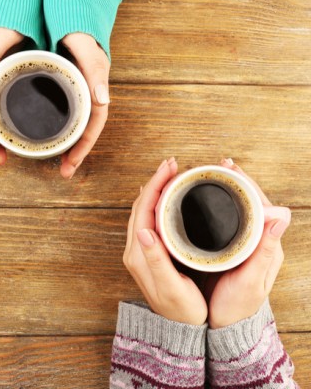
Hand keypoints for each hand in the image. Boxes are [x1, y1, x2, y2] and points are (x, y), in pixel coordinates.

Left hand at [59, 33, 110, 178]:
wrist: (72, 18)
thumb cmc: (81, 34)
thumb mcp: (88, 49)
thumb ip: (95, 69)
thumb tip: (103, 99)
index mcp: (95, 91)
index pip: (93, 125)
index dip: (84, 147)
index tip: (72, 164)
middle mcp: (87, 97)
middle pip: (84, 131)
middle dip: (76, 154)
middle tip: (65, 172)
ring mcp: (76, 96)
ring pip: (75, 126)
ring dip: (68, 146)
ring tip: (59, 163)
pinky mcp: (64, 92)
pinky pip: (64, 116)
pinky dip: (58, 130)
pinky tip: (49, 137)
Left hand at [123, 158, 207, 324]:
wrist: (178, 326)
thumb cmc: (181, 309)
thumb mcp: (171, 287)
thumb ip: (156, 260)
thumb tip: (144, 231)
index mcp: (139, 254)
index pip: (144, 210)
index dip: (156, 185)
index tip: (170, 167)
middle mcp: (135, 248)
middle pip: (141, 205)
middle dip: (155, 182)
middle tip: (172, 165)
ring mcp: (140, 249)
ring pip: (144, 210)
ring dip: (155, 190)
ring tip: (171, 175)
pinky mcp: (148, 251)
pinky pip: (149, 218)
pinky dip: (157, 202)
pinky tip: (166, 196)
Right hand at [206, 159, 290, 328]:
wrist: (226, 323)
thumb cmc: (238, 306)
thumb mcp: (251, 281)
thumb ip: (264, 250)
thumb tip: (282, 214)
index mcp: (267, 245)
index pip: (262, 205)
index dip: (246, 184)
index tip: (230, 168)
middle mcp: (257, 241)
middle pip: (250, 203)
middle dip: (236, 181)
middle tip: (220, 166)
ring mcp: (244, 243)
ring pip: (238, 209)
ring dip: (227, 190)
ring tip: (213, 175)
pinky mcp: (230, 247)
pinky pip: (228, 220)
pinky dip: (219, 205)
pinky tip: (206, 200)